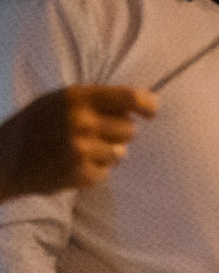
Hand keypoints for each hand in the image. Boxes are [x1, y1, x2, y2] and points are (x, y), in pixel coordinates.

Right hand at [0, 86, 157, 198]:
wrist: (2, 160)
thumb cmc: (34, 126)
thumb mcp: (58, 101)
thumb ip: (94, 100)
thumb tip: (138, 105)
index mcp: (77, 98)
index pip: (129, 98)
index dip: (148, 105)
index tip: (151, 111)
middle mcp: (81, 122)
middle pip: (129, 129)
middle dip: (117, 133)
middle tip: (93, 135)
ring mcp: (81, 150)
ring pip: (121, 152)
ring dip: (106, 153)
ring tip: (79, 151)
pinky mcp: (80, 174)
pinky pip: (106, 171)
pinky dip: (94, 170)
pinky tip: (71, 165)